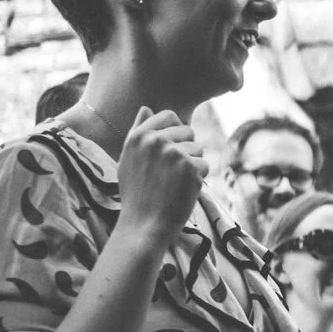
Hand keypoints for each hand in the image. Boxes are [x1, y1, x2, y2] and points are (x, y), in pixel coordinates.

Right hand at [115, 108, 203, 237]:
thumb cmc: (136, 193)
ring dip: (192, 165)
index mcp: (139, 135)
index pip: (169, 116)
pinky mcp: (190, 167)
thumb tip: (146, 107)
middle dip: (185, 150)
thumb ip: (138, 131)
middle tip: (170, 173)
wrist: (144, 224)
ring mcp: (174, 152)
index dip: (175, 132)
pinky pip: (205, 165)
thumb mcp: (128, 159)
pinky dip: (198, 179)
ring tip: (173, 183)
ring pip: (198, 149)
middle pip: (188, 131)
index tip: (171, 150)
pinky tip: (182, 191)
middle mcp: (156, 140)